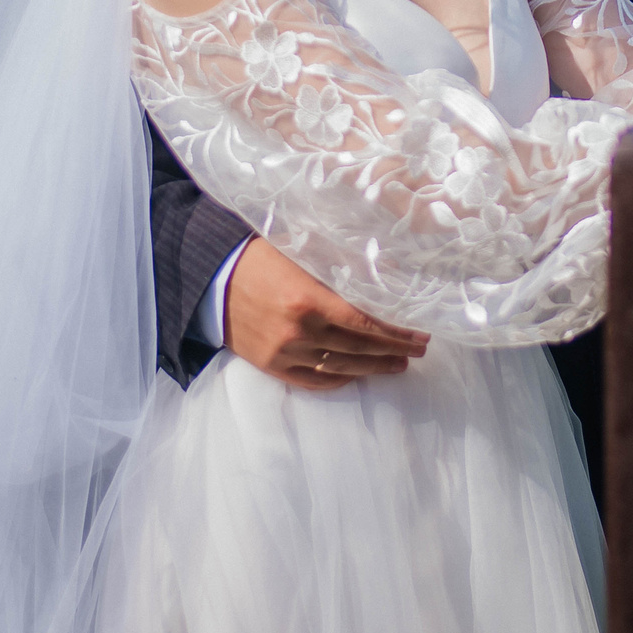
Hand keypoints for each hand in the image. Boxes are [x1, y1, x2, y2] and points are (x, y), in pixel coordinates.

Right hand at [223, 238, 427, 390]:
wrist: (212, 276)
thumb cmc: (260, 254)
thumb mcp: (303, 251)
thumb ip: (340, 267)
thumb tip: (385, 275)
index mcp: (309, 298)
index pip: (365, 324)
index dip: (396, 332)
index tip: (420, 334)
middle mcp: (299, 331)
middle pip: (359, 349)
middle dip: (393, 350)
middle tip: (418, 350)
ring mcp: (284, 352)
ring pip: (341, 368)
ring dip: (374, 368)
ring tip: (397, 365)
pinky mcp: (271, 365)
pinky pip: (314, 381)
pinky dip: (340, 380)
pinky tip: (359, 374)